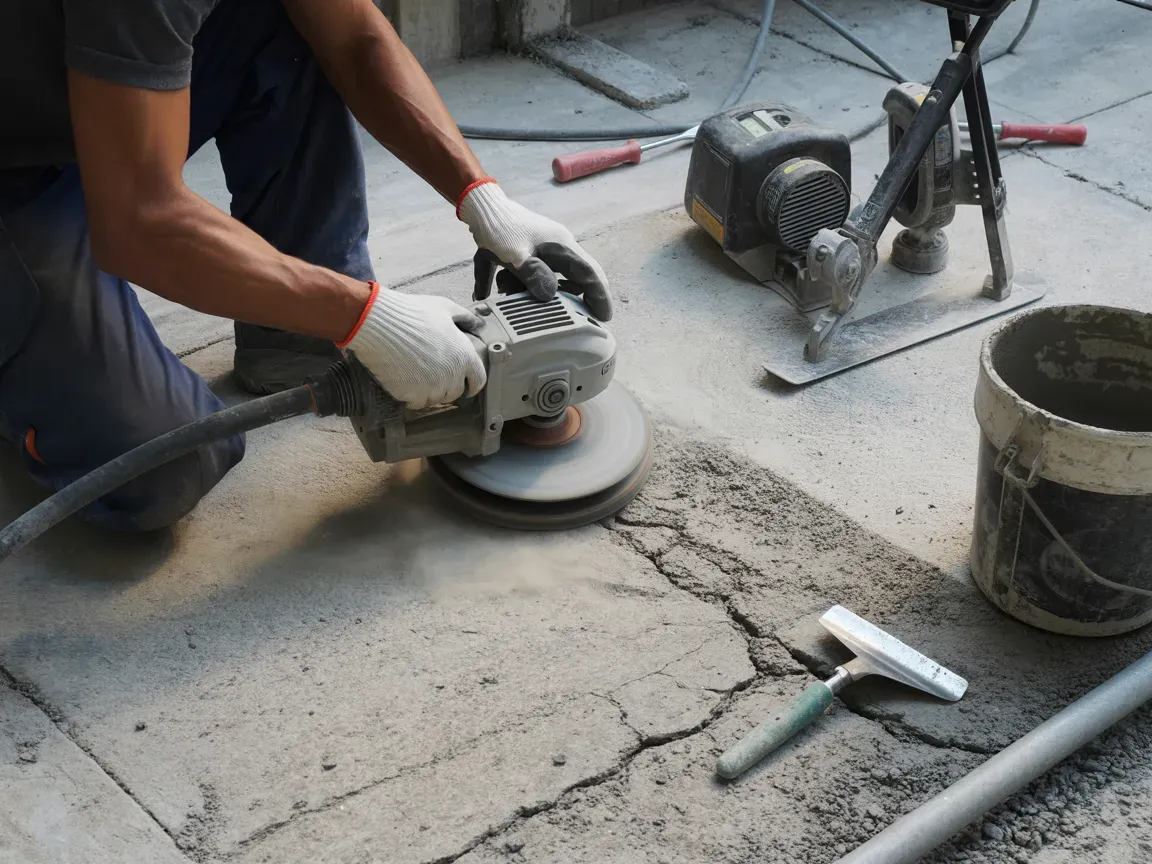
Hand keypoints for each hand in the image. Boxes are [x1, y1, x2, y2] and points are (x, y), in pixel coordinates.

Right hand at [340, 285, 486, 408]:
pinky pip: (416, 403)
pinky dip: (412, 396)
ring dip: (430, 392)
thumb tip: (478, 325)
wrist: (379, 323)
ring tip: (418, 375)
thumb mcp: (445, 308)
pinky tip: (406, 381)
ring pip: (435, 400)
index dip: (472, 383)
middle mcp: (451, 376)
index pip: (478, 381)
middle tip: (435, 375)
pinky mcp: (410, 395)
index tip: (466, 384)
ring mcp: (431, 388)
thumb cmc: (412, 313)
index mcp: (464, 356)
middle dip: (448, 386)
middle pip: (455, 393)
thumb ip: (466, 319)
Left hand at [458, 181, 612, 320]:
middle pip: (577, 276)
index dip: (599, 295)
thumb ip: (533, 275)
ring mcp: (544, 249)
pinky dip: (518, 288)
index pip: (589, 272)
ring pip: (553, 277)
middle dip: (579, 298)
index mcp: (561, 246)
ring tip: (534, 309)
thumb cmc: (500, 229)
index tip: (604, 317)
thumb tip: (550, 297)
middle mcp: (557, 247)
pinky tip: (495, 297)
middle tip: (582, 321)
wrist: (481, 208)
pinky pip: (530, 275)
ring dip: (545, 294)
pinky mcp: (528, 252)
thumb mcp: (515, 255)